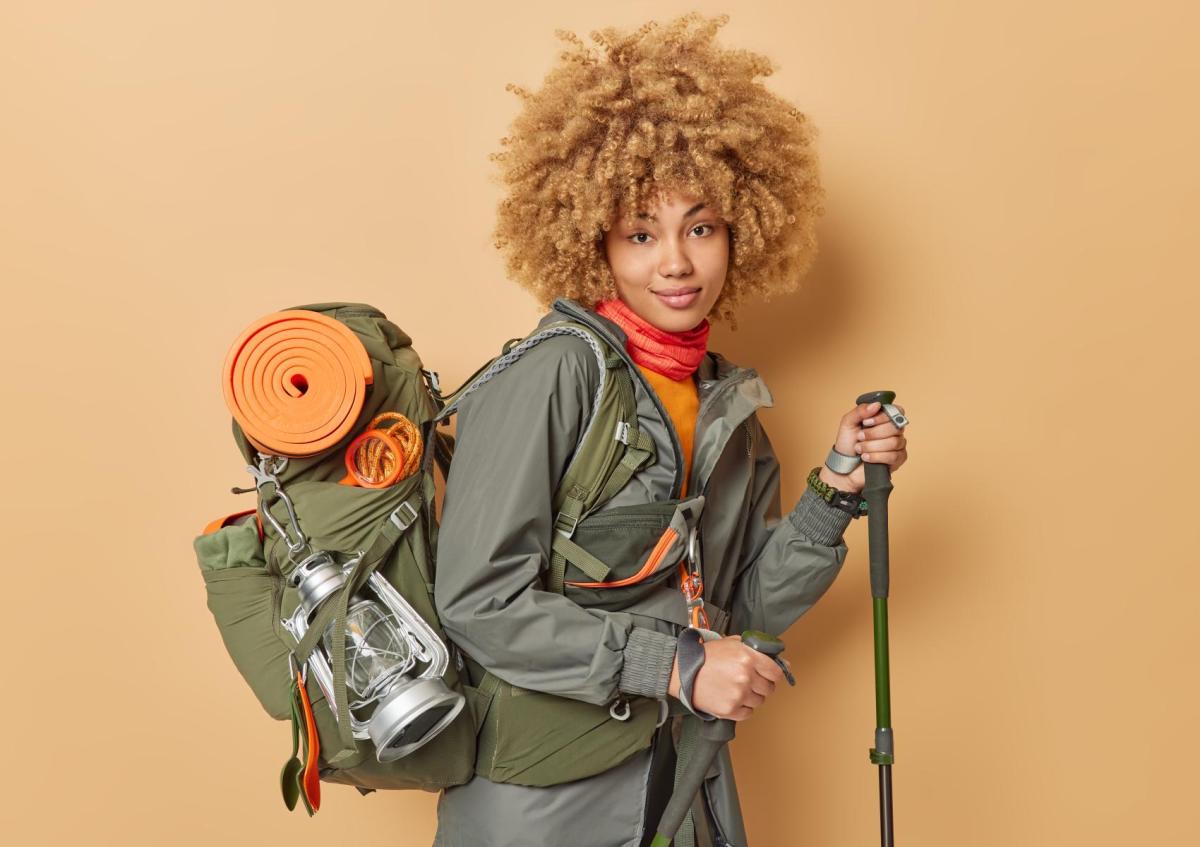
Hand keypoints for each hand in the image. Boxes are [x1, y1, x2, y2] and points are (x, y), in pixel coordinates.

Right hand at [667, 634, 789, 720]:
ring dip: (751, 697)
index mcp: (748, 657)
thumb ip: (755, 649)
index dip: (774, 674)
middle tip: (748, 681)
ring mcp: (738, 695)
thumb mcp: (732, 643)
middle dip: (761, 685)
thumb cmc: (706, 656)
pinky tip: (731, 698)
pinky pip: (747, 713)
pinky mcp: (729, 710)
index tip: (769, 675)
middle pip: (769, 689)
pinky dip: (742, 708)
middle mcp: (746, 677)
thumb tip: (780, 662)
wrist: (683, 671)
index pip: (776, 672)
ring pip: (759, 701)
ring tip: (736, 689)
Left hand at [818, 400, 908, 494]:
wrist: (844, 466)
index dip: (882, 417)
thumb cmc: (847, 443)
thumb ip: (860, 411)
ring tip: (859, 449)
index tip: (865, 422)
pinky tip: (866, 457)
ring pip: (893, 442)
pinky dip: (876, 456)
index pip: (896, 411)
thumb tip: (877, 405)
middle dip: (873, 433)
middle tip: (859, 437)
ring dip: (872, 446)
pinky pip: (893, 456)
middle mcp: (894, 431)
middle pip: (895, 427)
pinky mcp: (897, 460)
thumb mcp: (848, 423)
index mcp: (884, 419)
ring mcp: (898, 445)